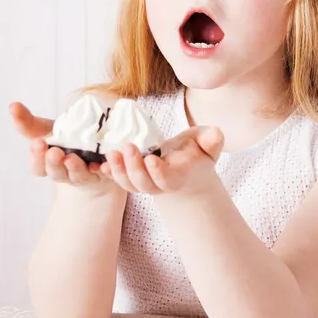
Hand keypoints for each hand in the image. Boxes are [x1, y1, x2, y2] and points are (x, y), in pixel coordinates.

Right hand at [9, 102, 115, 193]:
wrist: (94, 151)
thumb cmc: (64, 140)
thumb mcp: (46, 130)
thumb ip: (28, 122)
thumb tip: (12, 105)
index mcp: (47, 164)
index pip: (37, 166)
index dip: (36, 156)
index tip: (37, 143)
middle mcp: (65, 173)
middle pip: (56, 173)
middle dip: (54, 163)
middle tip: (54, 152)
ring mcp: (85, 175)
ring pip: (78, 176)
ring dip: (75, 168)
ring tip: (72, 158)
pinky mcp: (106, 174)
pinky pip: (106, 175)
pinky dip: (105, 170)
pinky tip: (104, 165)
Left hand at [103, 126, 223, 195]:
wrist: (185, 167)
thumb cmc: (197, 152)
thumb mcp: (208, 144)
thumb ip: (212, 141)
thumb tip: (217, 134)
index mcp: (178, 176)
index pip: (167, 179)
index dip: (159, 172)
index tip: (152, 159)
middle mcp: (159, 183)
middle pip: (144, 183)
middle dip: (134, 168)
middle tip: (127, 147)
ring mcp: (143, 182)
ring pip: (129, 184)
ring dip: (118, 171)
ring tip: (111, 153)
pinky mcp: (131, 177)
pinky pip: (118, 179)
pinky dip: (109, 173)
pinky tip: (101, 164)